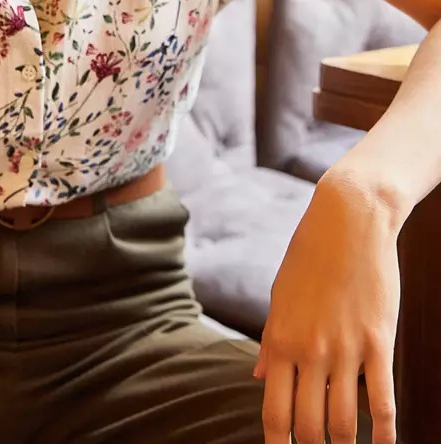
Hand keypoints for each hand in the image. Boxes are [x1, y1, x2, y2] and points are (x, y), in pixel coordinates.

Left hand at [254, 169, 400, 443]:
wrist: (348, 220)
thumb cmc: (310, 256)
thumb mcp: (281, 296)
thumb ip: (272, 340)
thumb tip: (259, 376)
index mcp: (281, 339)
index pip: (275, 411)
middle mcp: (310, 350)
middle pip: (309, 426)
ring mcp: (346, 348)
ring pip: (344, 422)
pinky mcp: (379, 342)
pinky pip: (382, 401)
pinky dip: (384, 433)